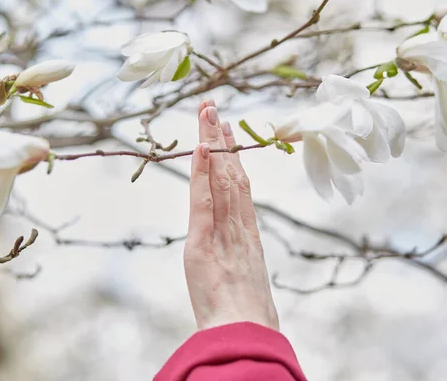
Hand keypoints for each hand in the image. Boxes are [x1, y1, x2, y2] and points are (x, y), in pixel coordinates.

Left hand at [184, 100, 278, 330]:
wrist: (247, 337)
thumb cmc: (247, 317)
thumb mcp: (248, 283)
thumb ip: (244, 263)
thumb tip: (244, 256)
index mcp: (247, 235)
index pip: (239, 187)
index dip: (233, 158)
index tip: (227, 133)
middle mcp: (238, 226)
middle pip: (230, 174)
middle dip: (221, 140)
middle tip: (214, 108)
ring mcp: (225, 232)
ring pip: (220, 179)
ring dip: (211, 144)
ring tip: (207, 113)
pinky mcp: (205, 243)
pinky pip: (204, 201)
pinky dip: (201, 173)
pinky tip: (199, 147)